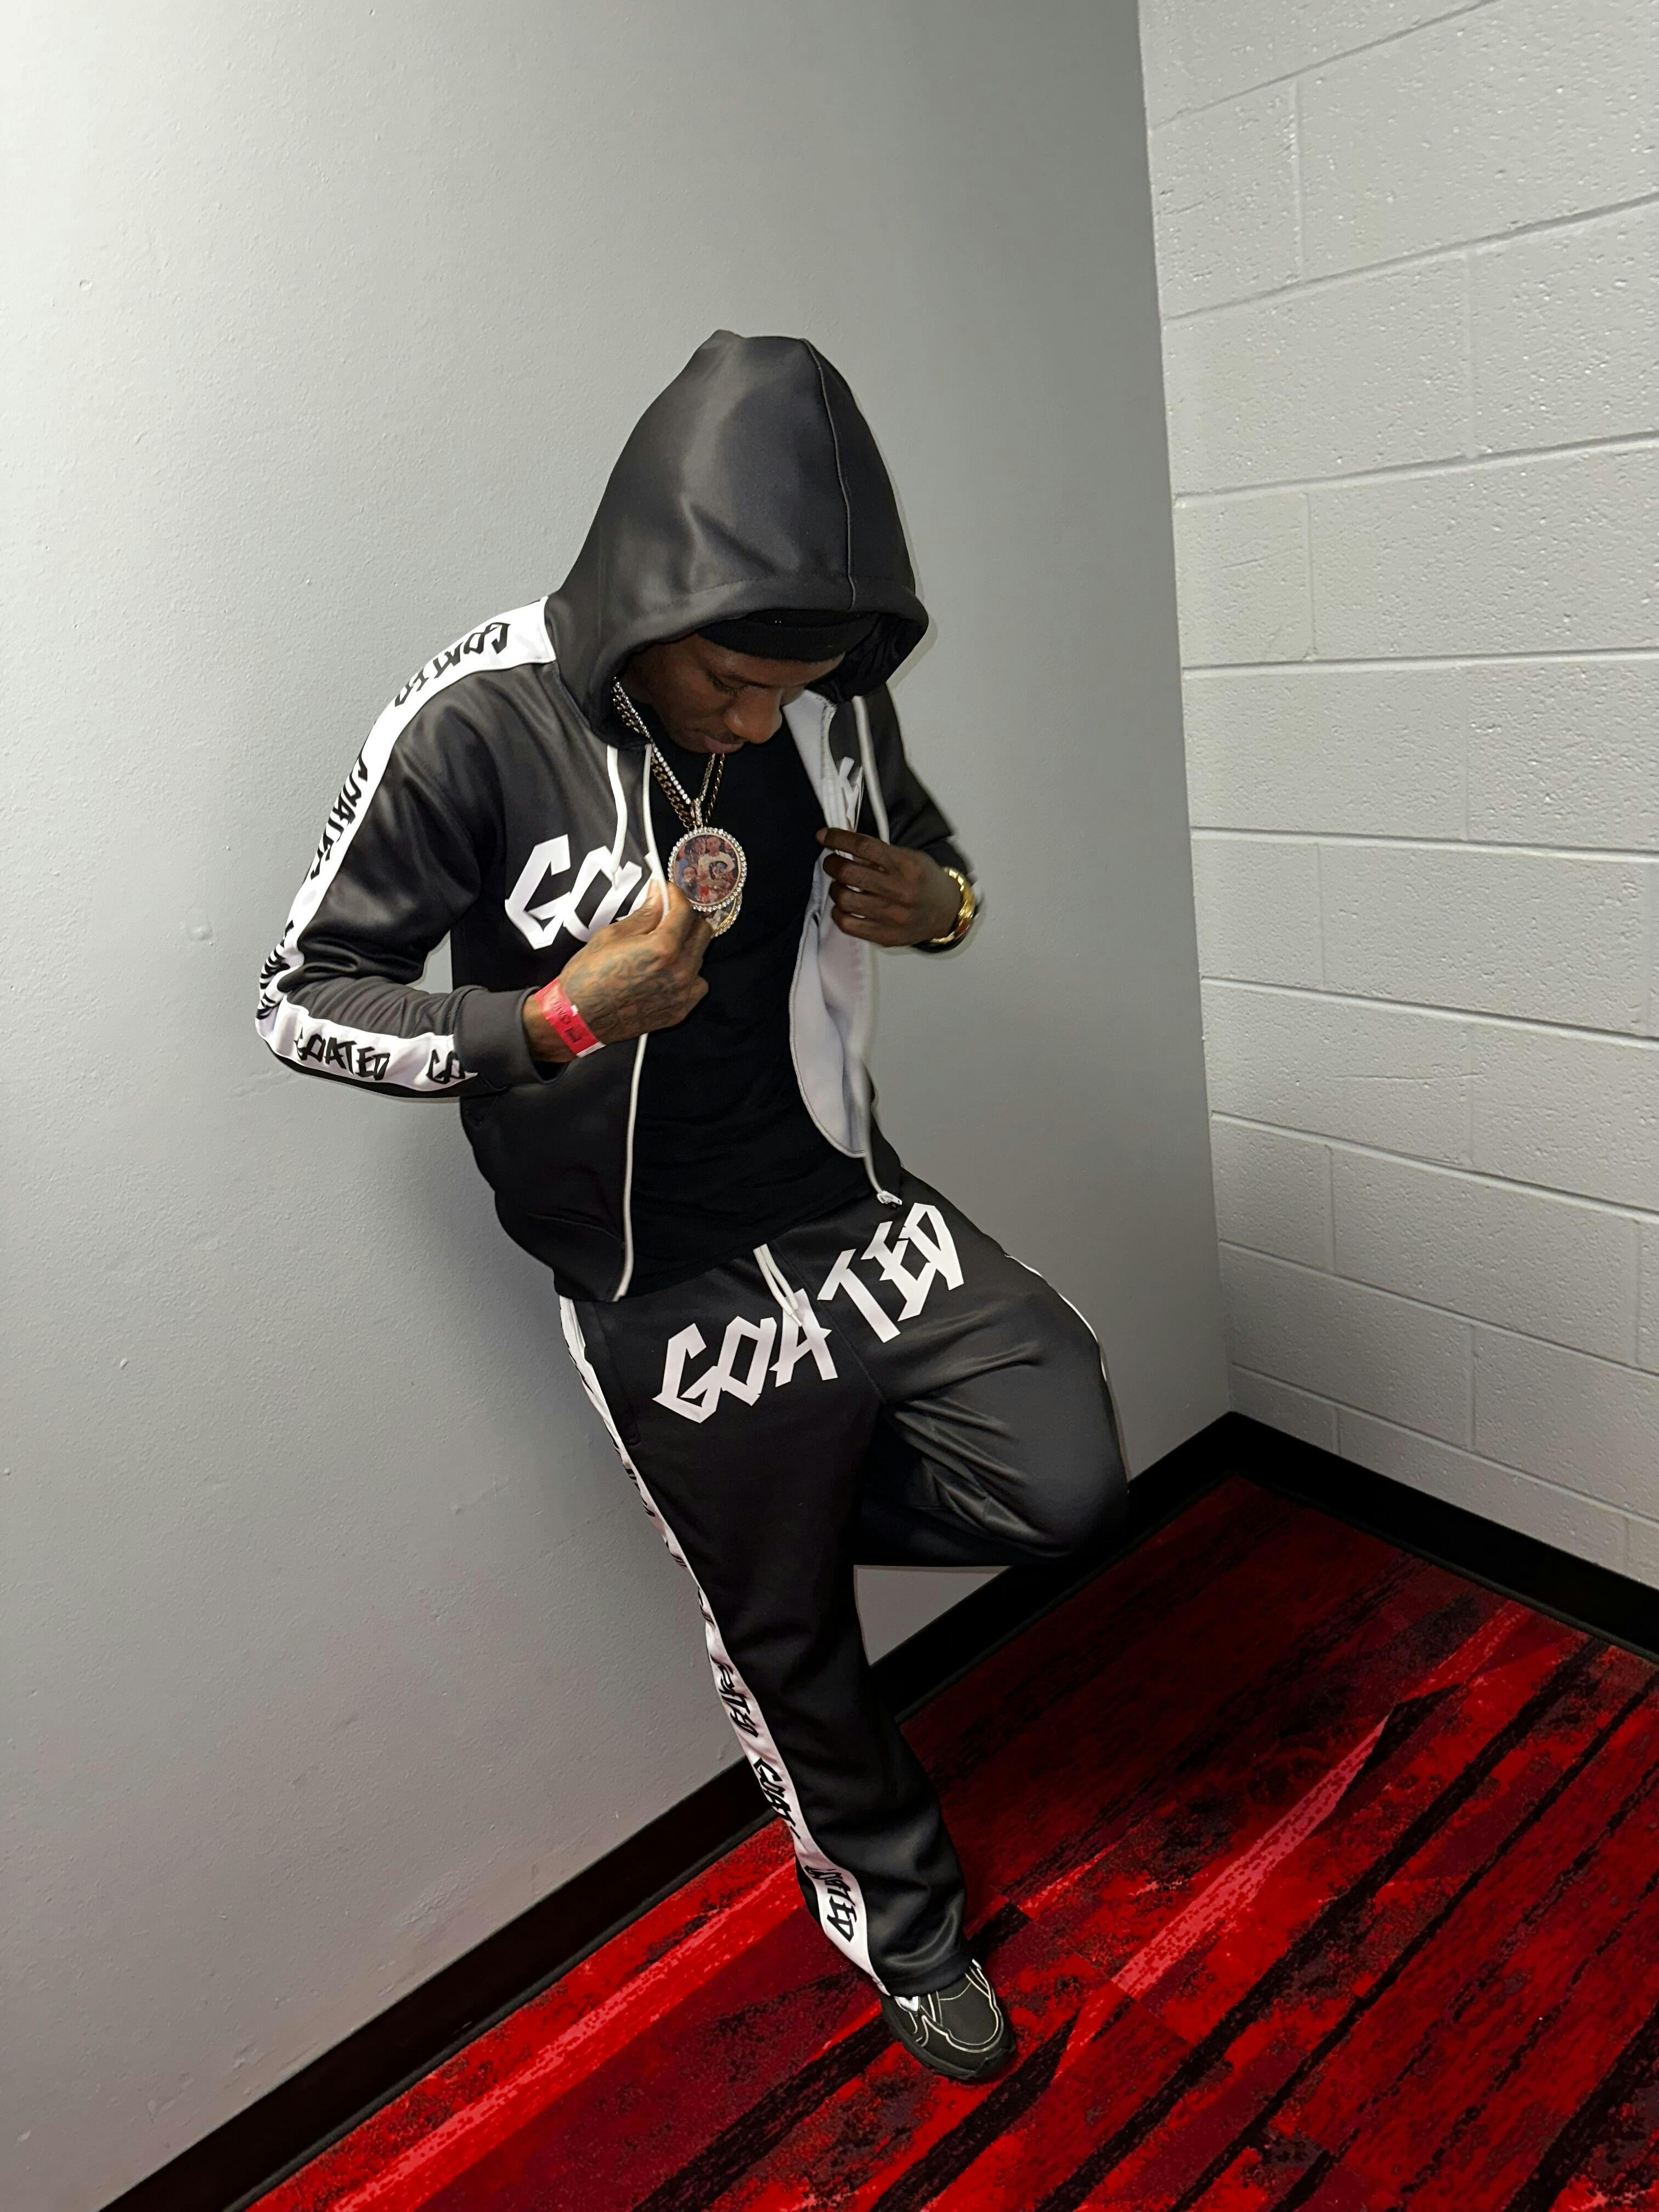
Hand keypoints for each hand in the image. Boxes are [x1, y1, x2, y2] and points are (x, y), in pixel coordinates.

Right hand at [523, 880, 711, 1062]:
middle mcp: (680, 971)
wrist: (579, 1018)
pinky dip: (687, 973)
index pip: (684, 911)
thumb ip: (644, 915)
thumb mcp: (612, 935)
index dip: (675, 895)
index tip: (666, 891)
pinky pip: (697, 983)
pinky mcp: (680, 1010)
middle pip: (701, 932)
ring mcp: (682, 993)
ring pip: (700, 957)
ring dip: (686, 945)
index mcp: (663, 948)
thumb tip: (659, 897)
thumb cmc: (588, 976)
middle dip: (685, 918)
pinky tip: (667, 971)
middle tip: (667, 915)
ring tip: (662, 945)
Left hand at [815, 828, 962, 946]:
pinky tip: (844, 906)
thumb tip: (843, 844)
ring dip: (835, 888)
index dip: (837, 838)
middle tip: (832, 862)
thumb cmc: (925, 882)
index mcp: (907, 866)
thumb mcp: (910, 857)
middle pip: (849, 873)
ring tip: (839, 885)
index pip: (863, 846)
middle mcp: (900, 891)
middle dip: (832, 864)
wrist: (947, 913)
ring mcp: (892, 916)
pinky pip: (847, 924)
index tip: (823, 836)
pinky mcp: (885, 936)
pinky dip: (838, 912)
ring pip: (844, 899)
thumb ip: (879, 852)